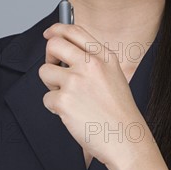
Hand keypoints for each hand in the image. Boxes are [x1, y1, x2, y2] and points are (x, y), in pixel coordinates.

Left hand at [38, 23, 142, 167]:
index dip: (57, 29)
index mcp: (104, 56)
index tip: (49, 34)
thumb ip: (92, 59)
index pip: (74, 30)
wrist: (126, 140)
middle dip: (48, 56)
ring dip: (51, 85)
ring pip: (45, 71)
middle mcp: (90, 65)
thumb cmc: (118, 112)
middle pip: (54, 44)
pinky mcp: (64, 101)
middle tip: (55, 69)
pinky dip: (55, 108)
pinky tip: (72, 114)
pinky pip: (46, 98)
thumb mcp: (112, 75)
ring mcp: (76, 81)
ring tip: (69, 98)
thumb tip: (63, 47)